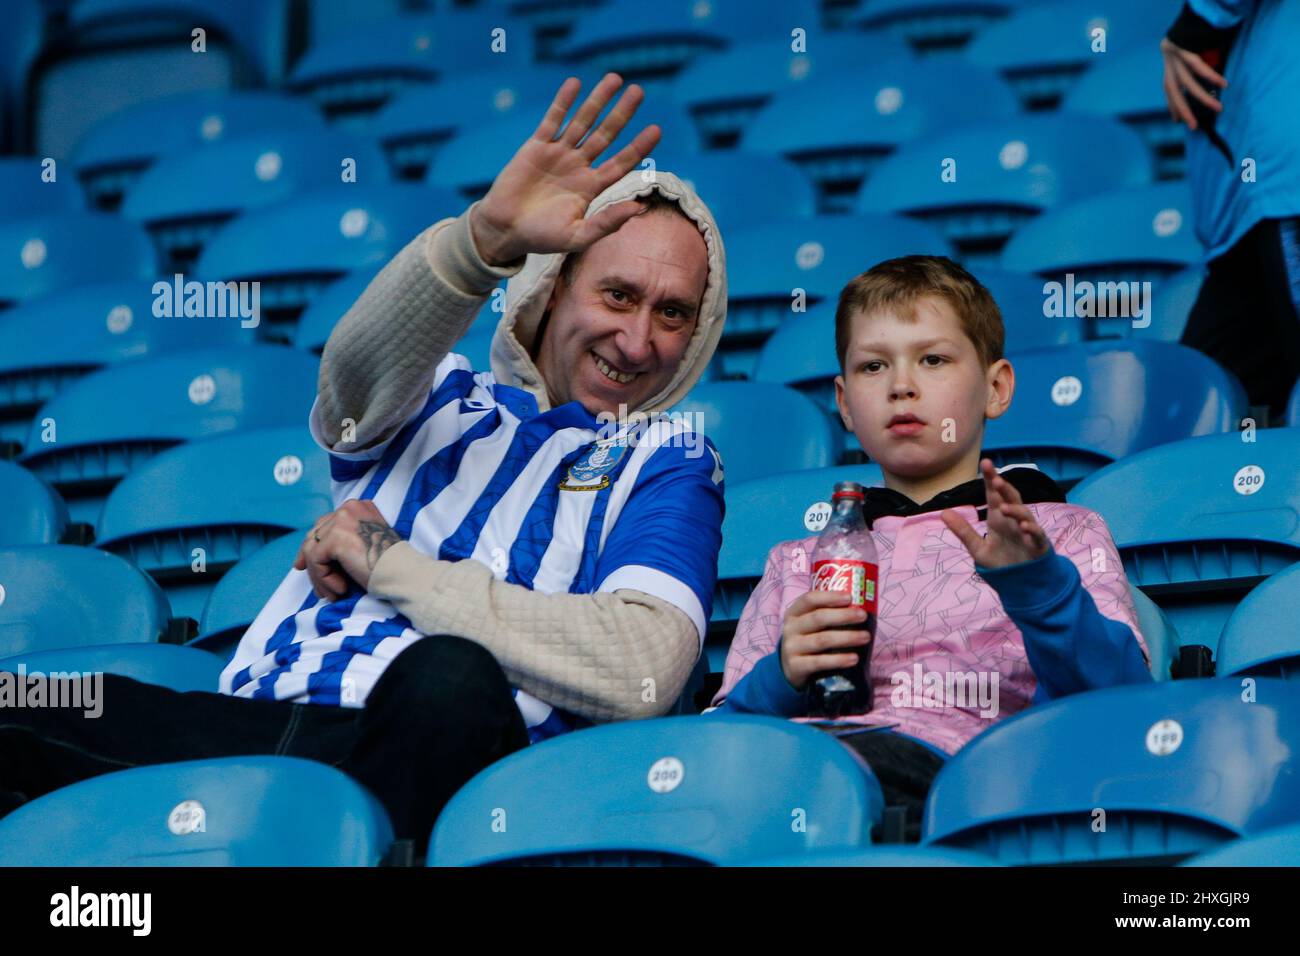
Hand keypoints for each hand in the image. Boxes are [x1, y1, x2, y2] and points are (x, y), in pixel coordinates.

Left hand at [292, 499, 402, 599]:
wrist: (403, 573)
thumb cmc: (389, 565)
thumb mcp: (366, 542)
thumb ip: (343, 539)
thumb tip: (307, 554)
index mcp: (359, 506)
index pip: (325, 523)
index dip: (313, 546)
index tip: (304, 565)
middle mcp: (350, 507)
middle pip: (315, 534)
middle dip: (311, 562)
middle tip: (316, 587)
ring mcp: (342, 520)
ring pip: (313, 550)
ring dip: (319, 576)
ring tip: (332, 594)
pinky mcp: (336, 537)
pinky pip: (316, 560)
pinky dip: (324, 579)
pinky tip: (340, 589)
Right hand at [468, 72, 661, 266]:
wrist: (505, 230)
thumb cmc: (542, 238)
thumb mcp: (577, 237)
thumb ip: (607, 223)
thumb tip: (639, 208)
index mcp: (591, 187)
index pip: (621, 162)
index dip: (638, 146)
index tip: (656, 129)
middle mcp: (578, 166)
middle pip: (606, 135)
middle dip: (622, 114)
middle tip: (639, 92)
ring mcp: (558, 154)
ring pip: (582, 121)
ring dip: (597, 100)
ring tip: (614, 78)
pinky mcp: (536, 147)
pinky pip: (552, 120)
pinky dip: (563, 102)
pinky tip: (575, 83)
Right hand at [779, 590, 871, 691]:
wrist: (791, 668)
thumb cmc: (809, 640)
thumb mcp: (810, 625)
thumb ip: (828, 615)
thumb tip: (862, 608)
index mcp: (794, 613)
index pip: (809, 599)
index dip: (829, 597)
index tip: (850, 597)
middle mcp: (790, 629)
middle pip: (818, 618)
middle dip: (843, 615)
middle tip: (863, 616)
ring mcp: (792, 648)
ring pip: (822, 640)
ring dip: (847, 638)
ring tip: (865, 637)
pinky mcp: (796, 667)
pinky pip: (819, 662)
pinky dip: (838, 660)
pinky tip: (854, 658)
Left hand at [941, 458, 1049, 569]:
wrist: (1021, 583)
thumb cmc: (1002, 562)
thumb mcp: (977, 548)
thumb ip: (963, 531)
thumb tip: (943, 512)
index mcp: (998, 518)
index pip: (994, 495)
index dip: (991, 479)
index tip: (985, 462)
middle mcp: (1013, 520)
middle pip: (1011, 498)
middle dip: (1004, 487)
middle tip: (995, 478)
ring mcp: (1027, 532)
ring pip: (1025, 514)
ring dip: (1016, 510)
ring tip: (1004, 507)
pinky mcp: (1038, 546)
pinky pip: (1037, 535)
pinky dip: (1032, 530)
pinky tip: (1024, 526)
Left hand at [1160, 36, 1226, 130]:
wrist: (1195, 10)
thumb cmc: (1197, 31)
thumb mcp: (1193, 52)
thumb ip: (1195, 67)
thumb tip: (1209, 85)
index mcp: (1169, 64)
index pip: (1168, 89)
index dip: (1172, 105)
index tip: (1176, 120)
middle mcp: (1169, 61)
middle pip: (1174, 90)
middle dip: (1183, 109)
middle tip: (1193, 126)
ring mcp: (1175, 55)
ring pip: (1188, 82)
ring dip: (1203, 97)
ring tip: (1218, 107)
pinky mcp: (1184, 47)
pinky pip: (1198, 65)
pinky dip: (1210, 75)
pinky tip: (1222, 84)